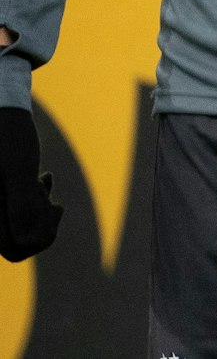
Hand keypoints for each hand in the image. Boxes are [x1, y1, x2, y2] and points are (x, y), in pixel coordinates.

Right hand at [0, 106, 61, 261]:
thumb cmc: (6, 133)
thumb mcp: (18, 167)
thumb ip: (23, 204)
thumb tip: (30, 243)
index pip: (18, 250)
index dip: (43, 233)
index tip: (45, 198)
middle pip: (23, 242)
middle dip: (42, 217)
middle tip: (41, 184)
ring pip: (24, 227)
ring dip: (40, 205)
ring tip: (41, 180)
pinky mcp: (1, 195)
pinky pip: (20, 213)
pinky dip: (37, 198)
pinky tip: (43, 178)